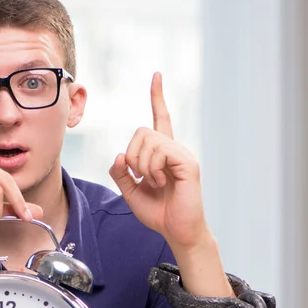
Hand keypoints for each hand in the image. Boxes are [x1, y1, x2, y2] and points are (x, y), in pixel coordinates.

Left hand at [109, 72, 209, 250]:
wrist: (177, 231)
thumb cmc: (158, 212)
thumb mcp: (130, 192)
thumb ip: (120, 173)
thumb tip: (119, 155)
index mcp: (162, 153)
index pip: (160, 119)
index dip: (157, 97)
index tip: (157, 76)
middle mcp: (174, 148)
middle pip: (141, 132)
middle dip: (132, 156)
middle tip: (139, 177)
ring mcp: (182, 154)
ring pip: (148, 141)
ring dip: (142, 165)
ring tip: (153, 182)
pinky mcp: (187, 162)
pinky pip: (160, 152)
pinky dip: (152, 169)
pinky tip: (161, 182)